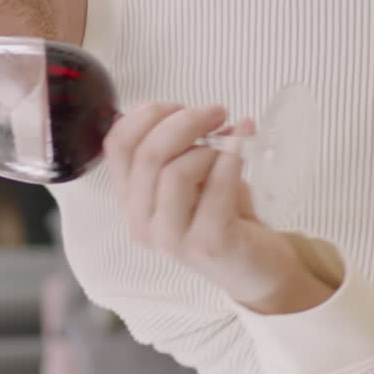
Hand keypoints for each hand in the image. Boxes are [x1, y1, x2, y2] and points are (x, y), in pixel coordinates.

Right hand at [104, 103, 334, 313]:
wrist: (257, 266)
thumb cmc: (224, 215)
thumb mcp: (195, 174)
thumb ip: (183, 144)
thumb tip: (192, 111)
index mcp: (131, 198)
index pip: (117, 144)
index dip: (147, 115)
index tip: (178, 106)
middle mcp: (141, 221)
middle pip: (147, 154)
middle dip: (184, 121)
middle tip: (216, 112)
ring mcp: (171, 238)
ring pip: (174, 173)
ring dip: (207, 146)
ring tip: (230, 142)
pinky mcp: (207, 245)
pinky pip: (215, 189)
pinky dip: (231, 159)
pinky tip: (243, 146)